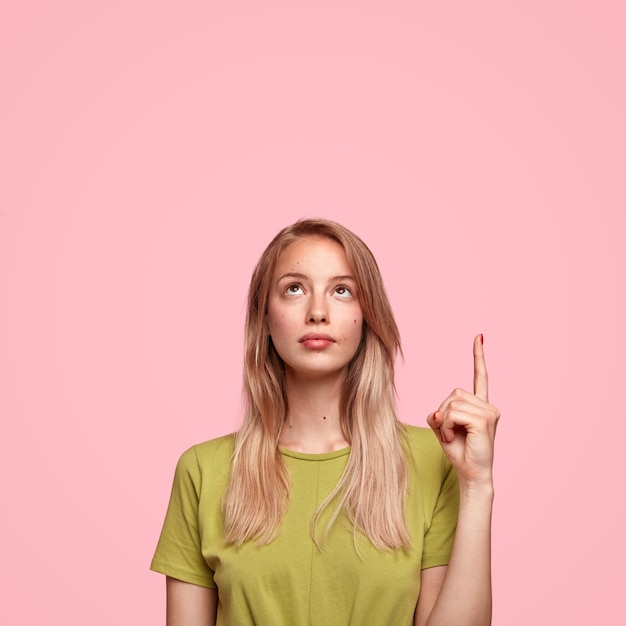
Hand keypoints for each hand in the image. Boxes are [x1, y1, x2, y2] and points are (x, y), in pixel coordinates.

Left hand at [427, 334, 499, 488]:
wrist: (472, 474)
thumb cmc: (459, 452)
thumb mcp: (441, 428)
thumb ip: (438, 413)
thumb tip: (438, 410)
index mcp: (480, 406)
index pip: (480, 376)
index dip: (478, 356)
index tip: (479, 336)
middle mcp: (488, 406)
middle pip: (453, 393)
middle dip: (443, 412)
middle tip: (448, 432)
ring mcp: (489, 412)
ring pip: (451, 403)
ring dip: (443, 421)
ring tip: (451, 436)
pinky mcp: (484, 420)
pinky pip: (453, 413)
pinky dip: (445, 425)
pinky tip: (452, 437)